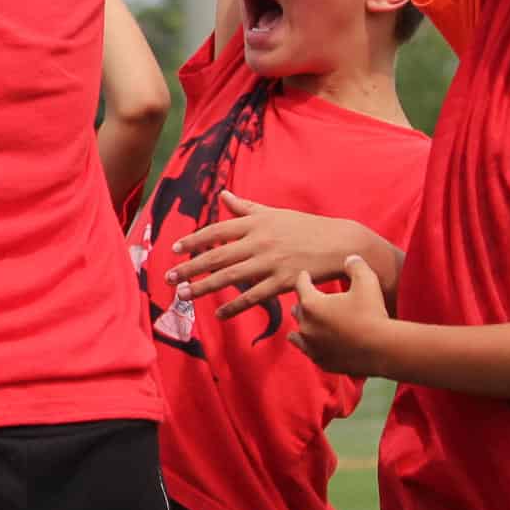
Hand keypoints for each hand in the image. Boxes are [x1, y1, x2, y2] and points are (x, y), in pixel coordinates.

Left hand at [169, 195, 383, 321]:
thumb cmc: (304, 227)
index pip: (217, 231)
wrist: (340, 244)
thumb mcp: (273, 213)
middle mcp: (260, 242)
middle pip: (218, 256)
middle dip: (191, 268)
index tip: (175, 249)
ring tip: (184, 295)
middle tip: (169, 278)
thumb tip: (222, 196)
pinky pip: (254, 296)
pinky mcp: (284, 282)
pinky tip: (218, 313)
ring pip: (231, 277)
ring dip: (204, 287)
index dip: (195, 240)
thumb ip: (245, 208)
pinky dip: (235, 306)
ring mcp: (271, 263)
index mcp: (256, 223)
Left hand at [288, 254, 391, 377]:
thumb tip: (350, 258)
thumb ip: (356, 266)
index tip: (305, 275)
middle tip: (310, 299)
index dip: (304, 277)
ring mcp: (312, 346)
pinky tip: (317, 344)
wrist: (383, 349)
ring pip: (297, 334)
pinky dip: (312, 346)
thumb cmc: (373, 313)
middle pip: (297, 310)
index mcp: (311, 303)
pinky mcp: (321, 362)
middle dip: (303, 303)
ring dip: (302, 327)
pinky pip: (310, 352)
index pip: (300, 284)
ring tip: (307, 323)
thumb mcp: (367, 281)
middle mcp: (306, 325)